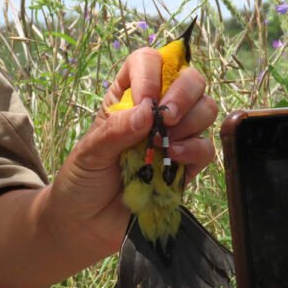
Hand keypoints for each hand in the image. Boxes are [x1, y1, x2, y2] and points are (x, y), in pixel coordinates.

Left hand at [0, 47, 218, 287]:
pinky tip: (172, 159)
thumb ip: (116, 130)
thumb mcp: (89, 152)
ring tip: (163, 144)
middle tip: (167, 117)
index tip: (145, 99)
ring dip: (190, 122)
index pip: (149, 62)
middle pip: (190, 80)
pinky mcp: (185, 167)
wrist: (85, 225)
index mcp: (128, 97)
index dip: (152, 72)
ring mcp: (174, 138)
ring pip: (205, 110)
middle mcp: (156, 112)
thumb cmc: (81, 182)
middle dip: (184, 93)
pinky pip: (206, 149)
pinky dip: (193, 150)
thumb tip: (148, 112)